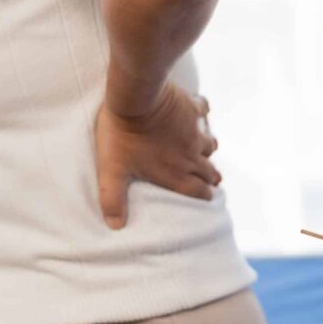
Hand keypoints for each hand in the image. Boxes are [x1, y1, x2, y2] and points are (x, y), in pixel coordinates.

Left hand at [95, 82, 219, 228]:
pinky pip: (203, 110)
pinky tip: (197, 110)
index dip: (204, 195)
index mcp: (175, 173)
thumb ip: (113, 199)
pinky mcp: (192, 109)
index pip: (198, 191)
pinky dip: (202, 112)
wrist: (135, 97)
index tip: (207, 196)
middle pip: (209, 170)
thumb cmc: (122, 136)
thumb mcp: (112, 170)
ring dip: (208, 148)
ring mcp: (194, 131)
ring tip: (204, 149)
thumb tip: (115, 226)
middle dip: (211, 176)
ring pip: (210, 144)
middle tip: (211, 179)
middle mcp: (190, 155)